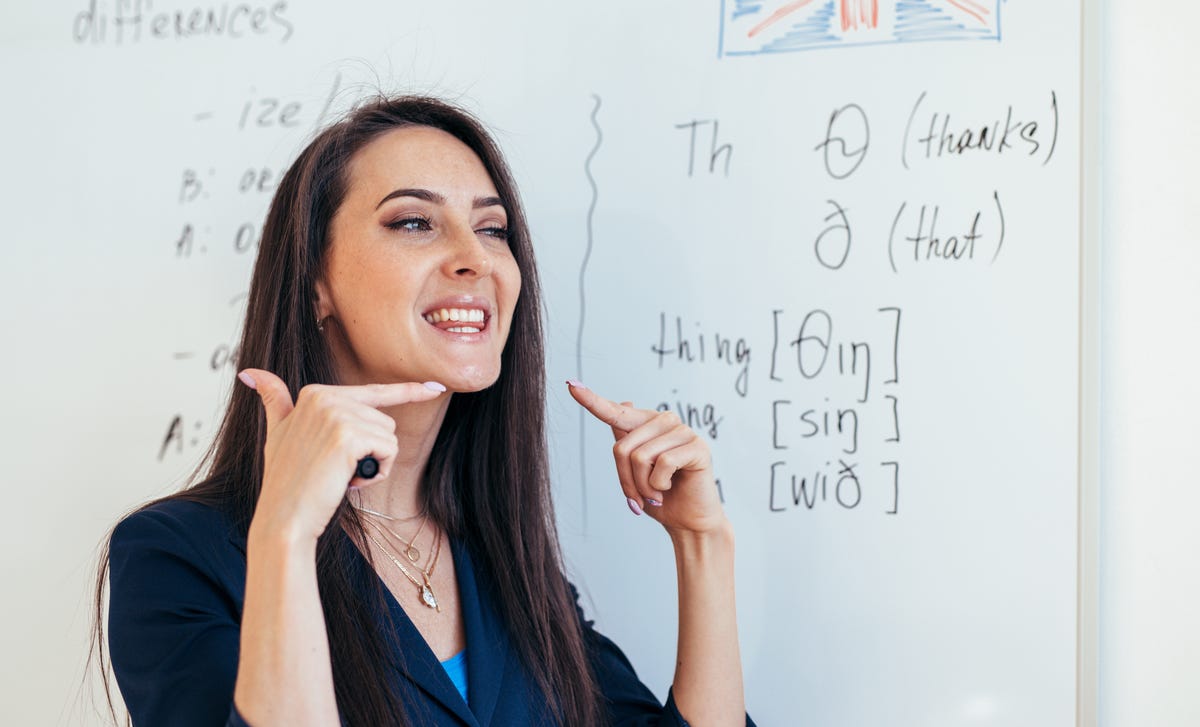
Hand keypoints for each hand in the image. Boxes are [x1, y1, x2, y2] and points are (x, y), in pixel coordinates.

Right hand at [237, 369, 444, 543]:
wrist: (283, 517)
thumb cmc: (286, 480)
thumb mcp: (276, 433)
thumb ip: (273, 400)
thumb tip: (250, 372)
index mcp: (315, 393)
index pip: (374, 393)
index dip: (408, 392)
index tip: (437, 388)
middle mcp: (325, 396)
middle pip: (384, 420)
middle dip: (371, 451)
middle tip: (338, 470)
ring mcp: (336, 415)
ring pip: (388, 437)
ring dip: (374, 464)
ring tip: (341, 476)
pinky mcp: (348, 436)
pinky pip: (388, 450)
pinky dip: (377, 472)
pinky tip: (350, 481)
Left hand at [568, 381, 728, 535]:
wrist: (688, 521)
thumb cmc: (660, 496)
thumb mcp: (635, 470)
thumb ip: (627, 440)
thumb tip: (624, 403)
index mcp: (648, 424)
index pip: (616, 412)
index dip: (592, 400)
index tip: (571, 385)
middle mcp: (665, 421)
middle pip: (622, 447)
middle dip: (627, 480)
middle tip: (641, 497)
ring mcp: (683, 432)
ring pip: (640, 457)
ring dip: (643, 486)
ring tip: (657, 493)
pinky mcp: (698, 447)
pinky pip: (663, 462)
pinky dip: (660, 484)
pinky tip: (670, 487)